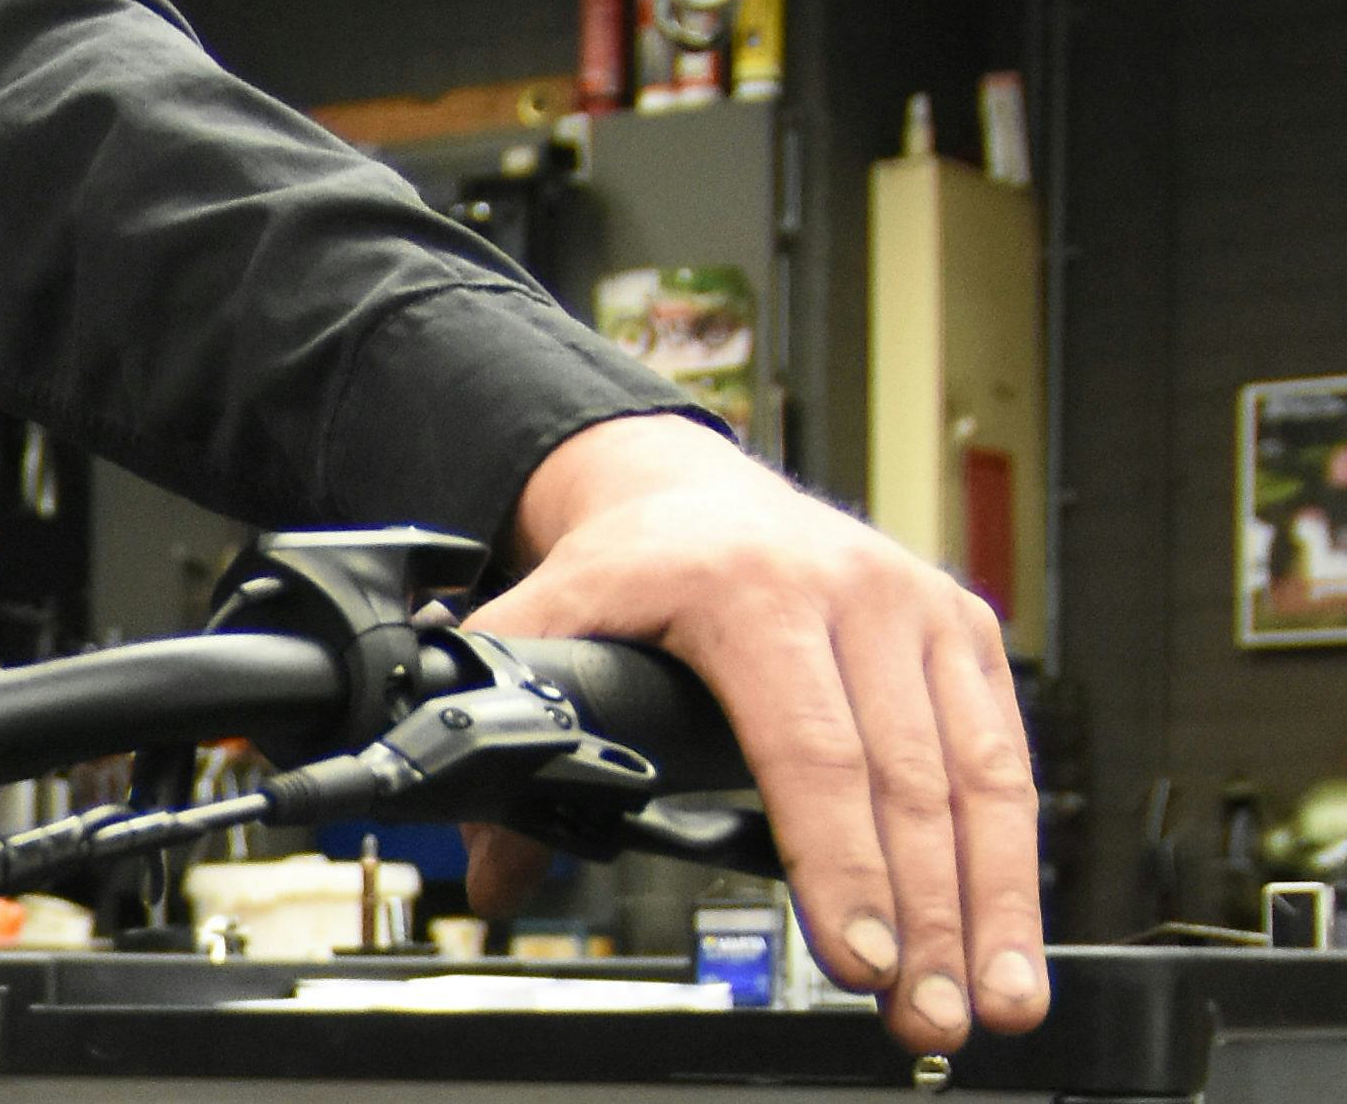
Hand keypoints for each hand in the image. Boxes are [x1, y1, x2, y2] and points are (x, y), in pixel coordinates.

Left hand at [464, 416, 1043, 1054]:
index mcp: (744, 588)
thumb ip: (515, 731)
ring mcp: (917, 605)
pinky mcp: (965, 625)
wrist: (698, 487)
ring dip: (990, 902)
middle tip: (926, 1015)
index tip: (856, 957)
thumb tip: (489, 871)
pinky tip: (1007, 934)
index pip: (806, 748)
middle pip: (902, 778)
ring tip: (991, 1004)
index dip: (838, 862)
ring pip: (976, 774)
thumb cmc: (637, 563)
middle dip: (922, 913)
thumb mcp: (557, 615)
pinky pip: (1003, 755)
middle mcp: (847, 590)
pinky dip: (1013, 854)